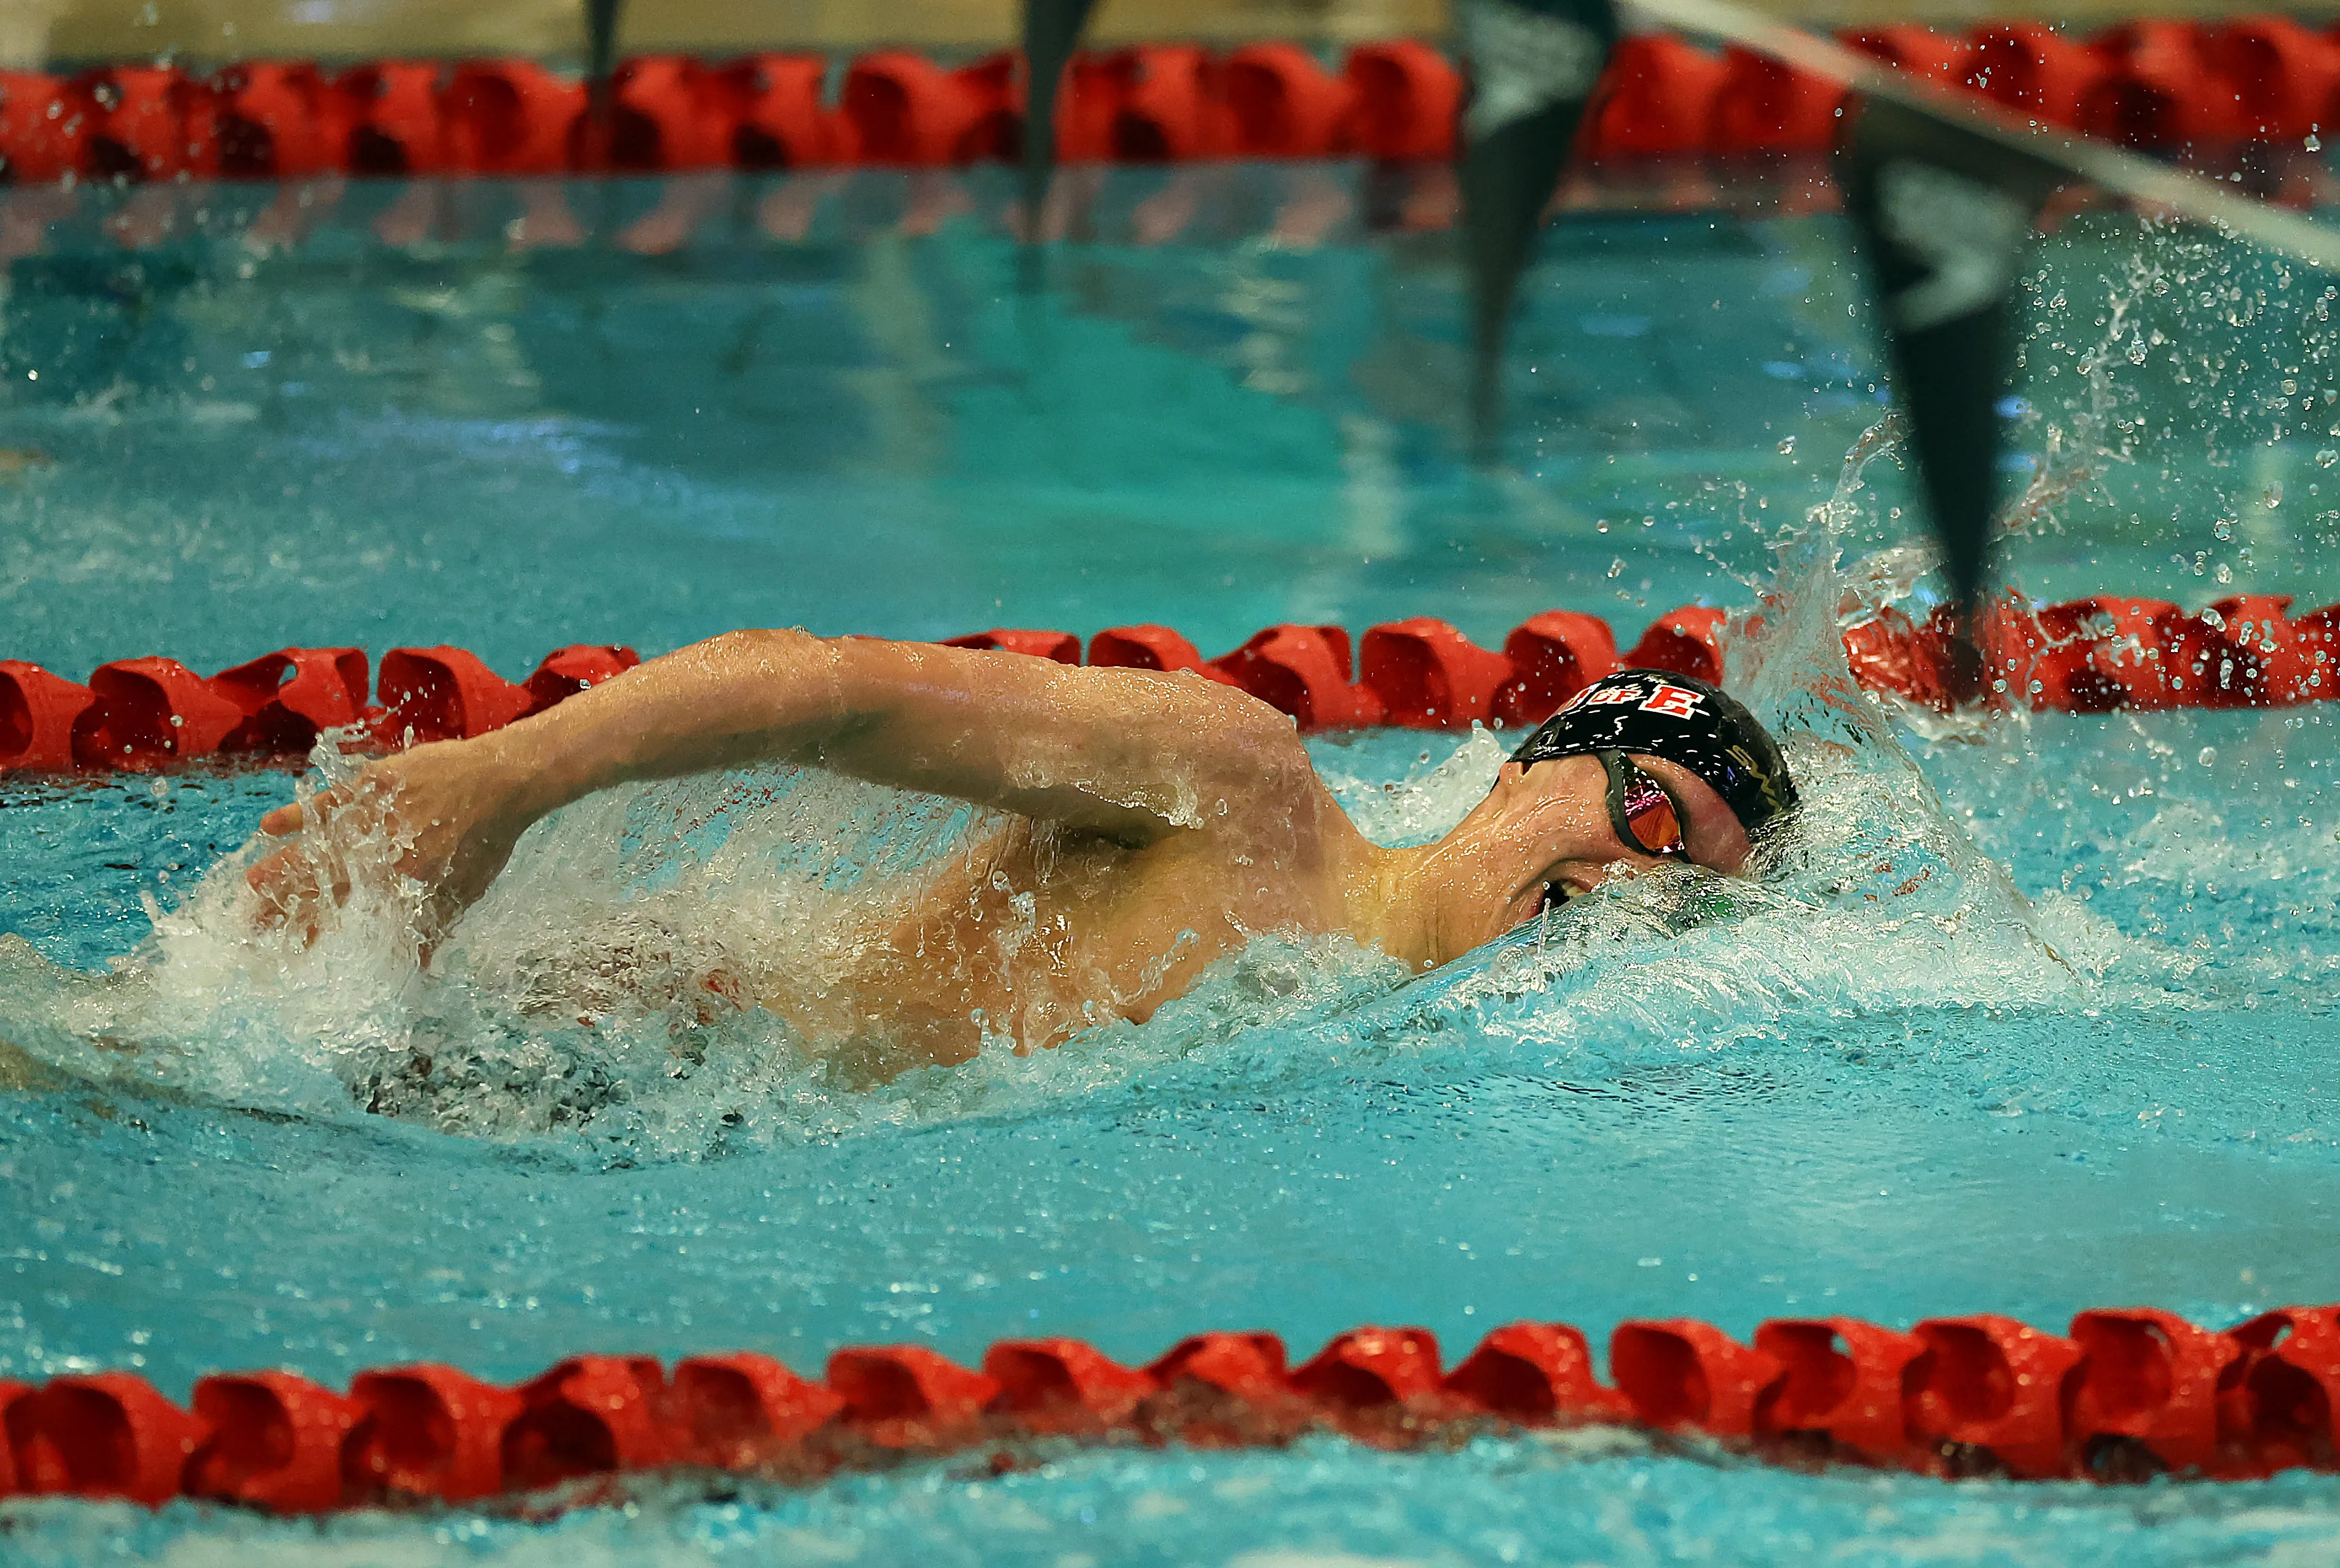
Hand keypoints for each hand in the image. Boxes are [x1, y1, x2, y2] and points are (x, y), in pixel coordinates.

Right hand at [246, 733, 539, 943]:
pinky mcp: (373, 784)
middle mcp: (384, 852)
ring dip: (283, 868)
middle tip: (254, 927)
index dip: (320, 933)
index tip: (294, 950)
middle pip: (324, 885)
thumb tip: (417, 971)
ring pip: (318, 848)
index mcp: (403, 883)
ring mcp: (376, 817)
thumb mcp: (466, 890)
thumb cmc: (487, 838)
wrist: (501, 781)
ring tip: (251, 887)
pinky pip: (329, 801)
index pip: (352, 915)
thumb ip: (435, 929)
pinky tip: (269, 826)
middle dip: (287, 907)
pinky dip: (299, 814)